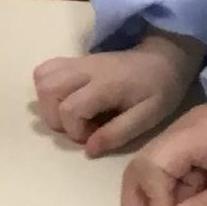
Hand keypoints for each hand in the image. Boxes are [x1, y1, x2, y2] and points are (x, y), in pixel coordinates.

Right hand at [32, 31, 204, 156]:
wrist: (165, 56)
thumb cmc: (160, 88)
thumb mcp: (148, 116)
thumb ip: (118, 133)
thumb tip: (89, 149)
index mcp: (106, 84)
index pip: (70, 108)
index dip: (75, 130)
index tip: (93, 136)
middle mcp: (86, 69)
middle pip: (47, 90)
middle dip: (55, 118)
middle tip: (78, 127)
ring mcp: (78, 62)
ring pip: (42, 78)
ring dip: (48, 104)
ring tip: (69, 116)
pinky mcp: (75, 61)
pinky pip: (46, 71)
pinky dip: (48, 90)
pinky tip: (65, 101)